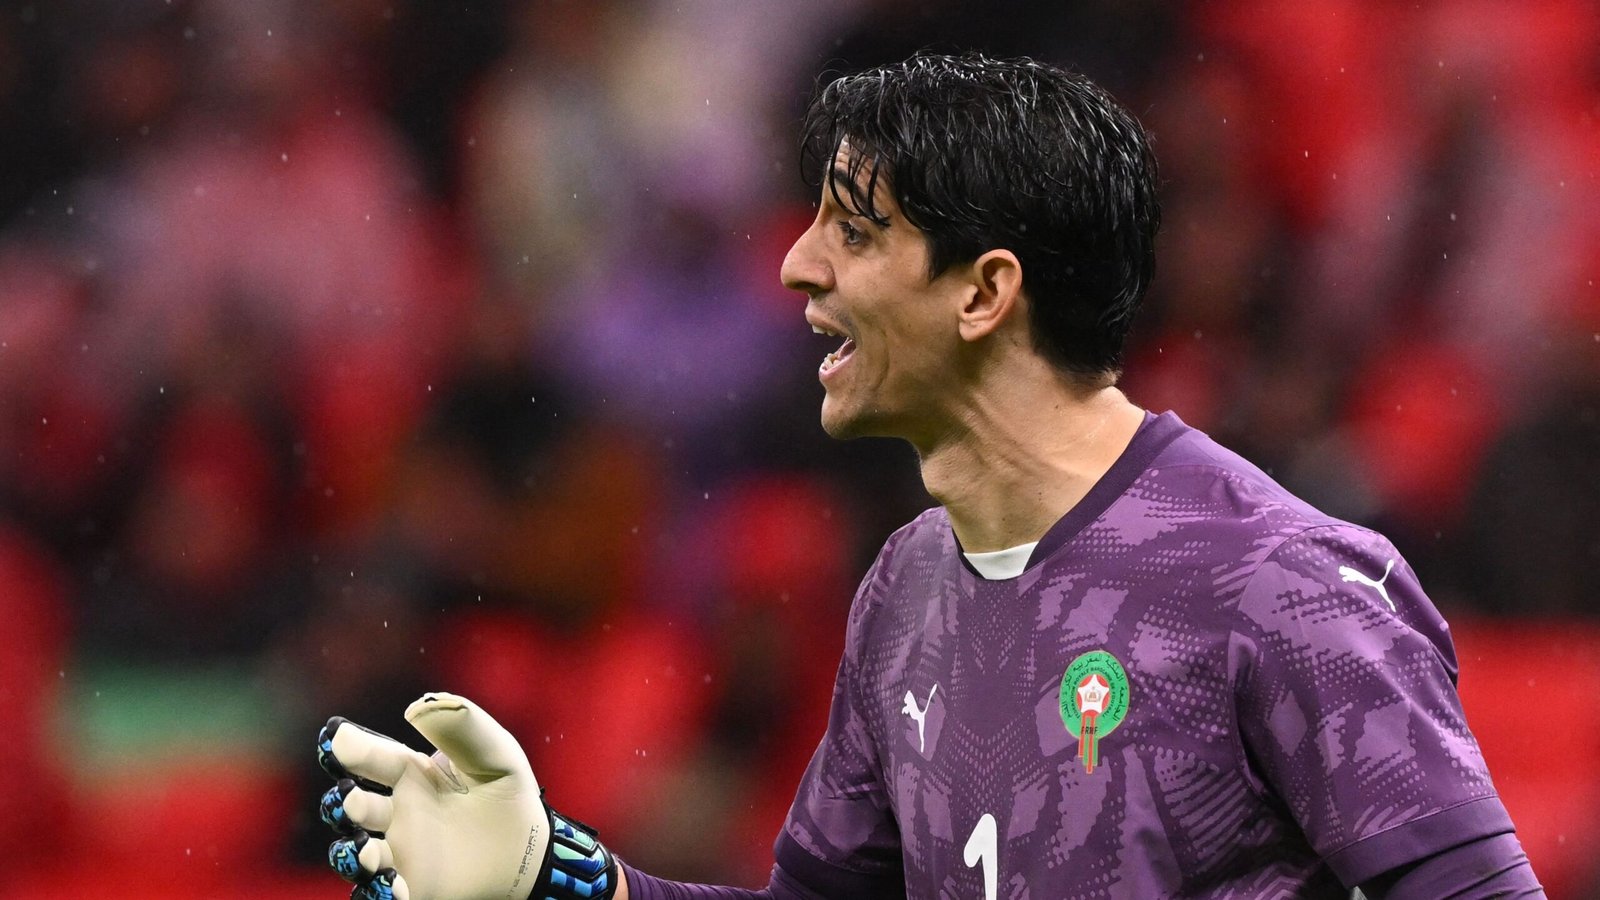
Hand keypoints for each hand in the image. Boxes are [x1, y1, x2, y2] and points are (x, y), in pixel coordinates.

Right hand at [315, 691, 615, 899]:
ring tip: (365, 852)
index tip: (338, 739)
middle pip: (353, 807)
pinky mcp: (412, 886)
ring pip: (356, 854)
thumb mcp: (495, 753)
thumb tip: (415, 709)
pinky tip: (394, 886)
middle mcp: (396, 812)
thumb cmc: (507, 792)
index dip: (353, 748)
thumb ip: (462, 726)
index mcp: (411, 774)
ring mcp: (400, 852)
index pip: (374, 757)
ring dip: (352, 853)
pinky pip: (381, 892)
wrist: (528, 848)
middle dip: (344, 803)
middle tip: (352, 800)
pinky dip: (380, 891)